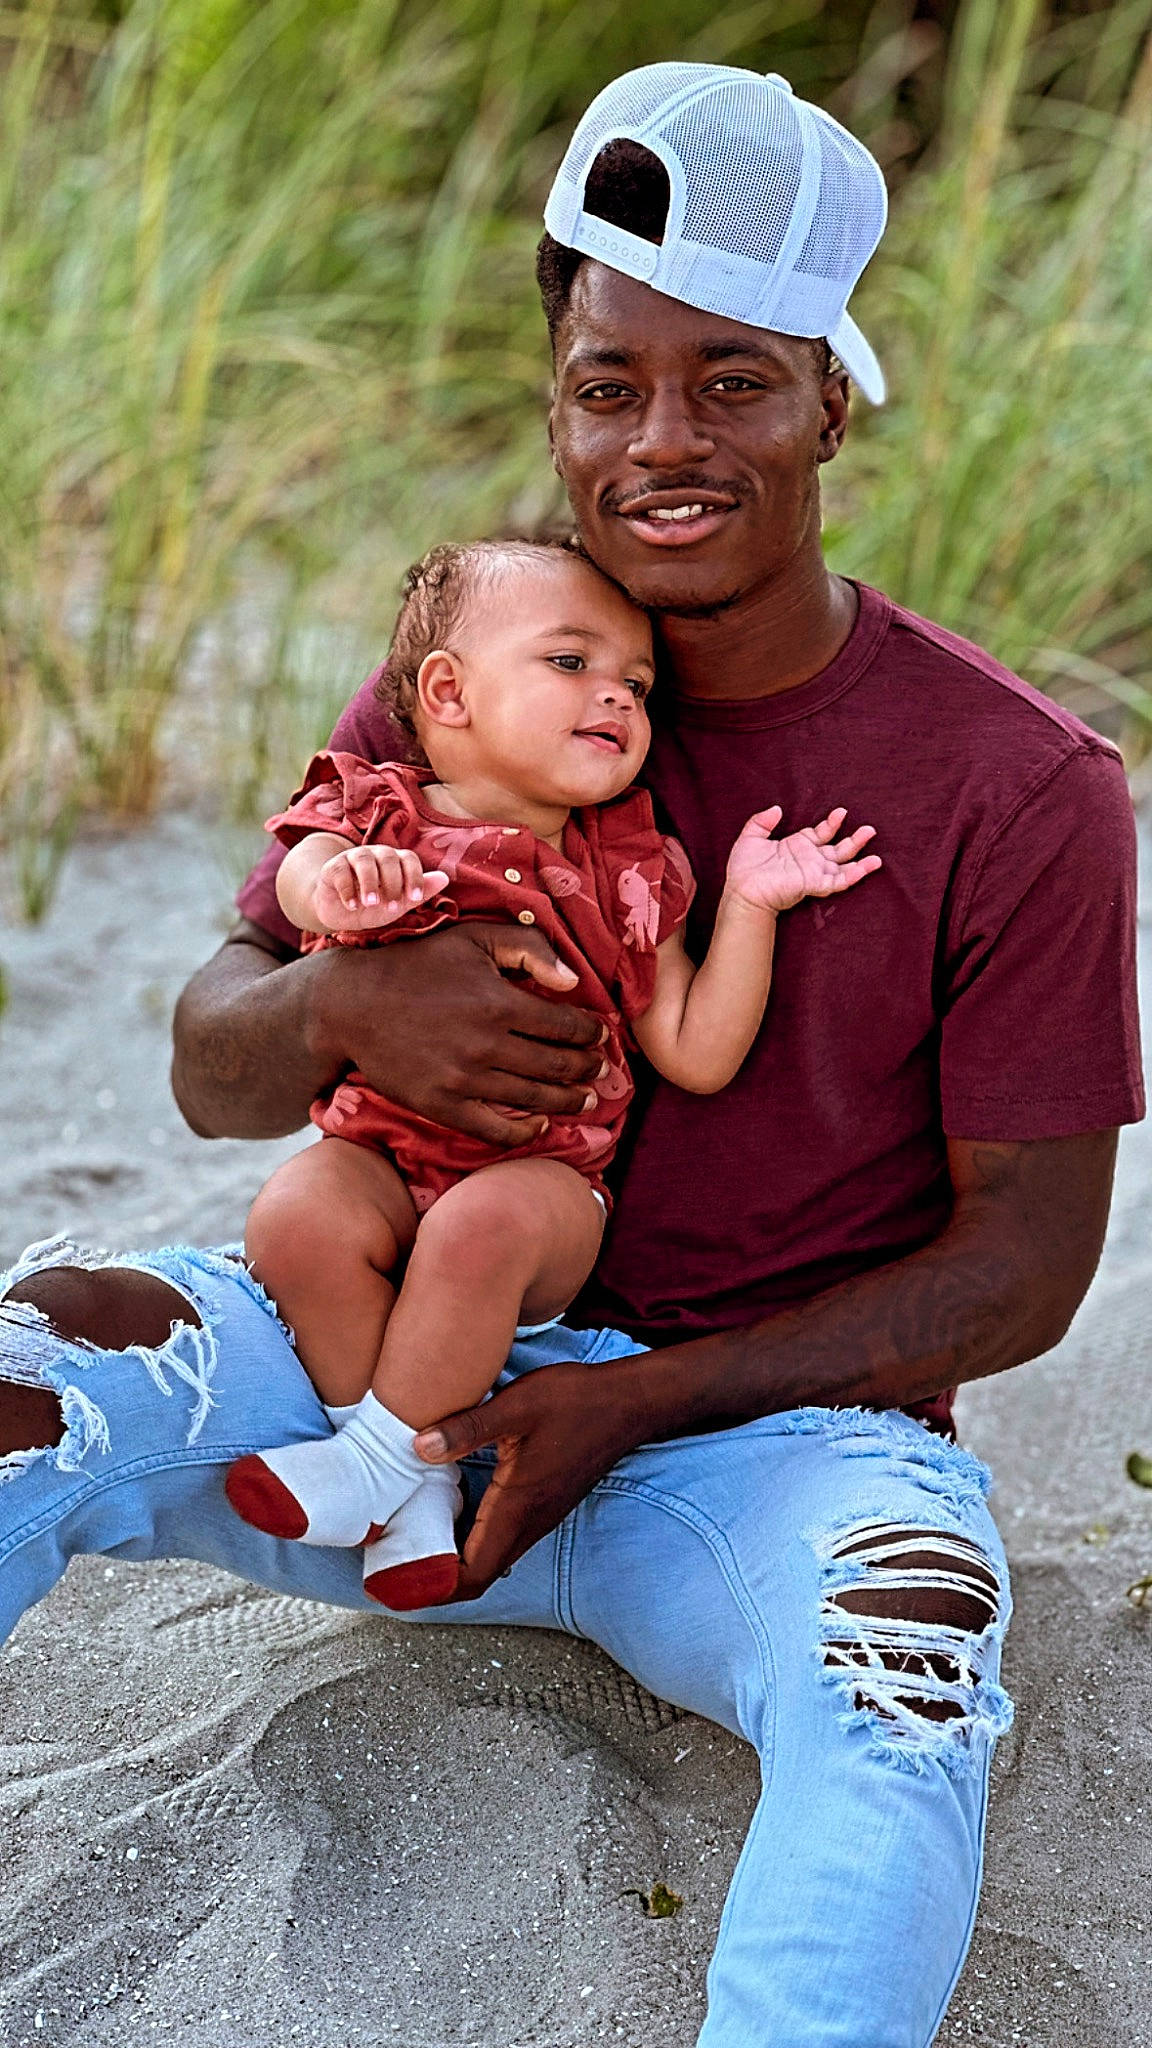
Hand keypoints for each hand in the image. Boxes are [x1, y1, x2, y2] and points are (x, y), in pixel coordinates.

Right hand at [307, 922, 605, 1145]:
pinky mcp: (441, 1106)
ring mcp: (464, 1079)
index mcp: (499, 1001)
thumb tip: (574, 981)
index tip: (600, 1035)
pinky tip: (540, 1125)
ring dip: (567, 1100)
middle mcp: (486, 1044)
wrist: (351, 1004)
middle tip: (600, 1070)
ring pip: (534, 1098)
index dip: (591, 1034)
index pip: (566, 1026)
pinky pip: (495, 1128)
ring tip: (583, 1097)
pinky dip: (525, 1132)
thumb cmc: (417, 965)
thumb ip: (528, 948)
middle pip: (558, 1066)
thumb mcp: (473, 938)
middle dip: (587, 1069)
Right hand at [312, 845, 449, 931]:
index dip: (414, 877)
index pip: (409, 859)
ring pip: (364, 860)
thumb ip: (420, 891)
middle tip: (392, 907)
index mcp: (395, 861)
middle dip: (392, 883)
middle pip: (388, 857)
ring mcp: (353, 858)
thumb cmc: (374, 906)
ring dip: (370, 882)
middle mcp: (376, 855)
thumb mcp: (399, 902)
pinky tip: (352, 905)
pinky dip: (347, 888)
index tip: (414, 899)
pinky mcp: (333, 867)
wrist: (341, 913)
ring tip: (371, 904)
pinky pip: (340, 871)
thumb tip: (445, 878)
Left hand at [412, 1358, 646, 1597]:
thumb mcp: (516, 1407)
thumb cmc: (575, 1403)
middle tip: (392, 1560)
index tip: (398, 1575)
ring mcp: (538, 1516)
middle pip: (477, 1574)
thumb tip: (417, 1447)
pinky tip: (449, 1509)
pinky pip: (501, 1538)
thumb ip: (466, 1428)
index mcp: (517, 1509)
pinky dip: (470, 1538)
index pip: (473, 1574)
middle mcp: (528, 1523)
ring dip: (452, 1558)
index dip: (434, 1585)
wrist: (627, 1403)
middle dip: (434, 1578)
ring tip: (411, 1538)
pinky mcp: (541, 1504)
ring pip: (489, 1557)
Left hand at [725, 806, 880, 913]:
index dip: (833, 823)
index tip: (841, 812)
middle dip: (856, 840)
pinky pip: (837, 881)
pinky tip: (864, 868)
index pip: (822, 833)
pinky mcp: (813, 884)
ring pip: (843, 867)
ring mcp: (813, 873)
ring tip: (878, 858)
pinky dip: (852, 875)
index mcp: (798, 847)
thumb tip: (777, 809)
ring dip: (861, 862)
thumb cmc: (744, 869)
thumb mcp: (751, 837)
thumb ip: (762, 821)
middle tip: (871, 829)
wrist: (742, 891)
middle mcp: (810, 860)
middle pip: (839, 850)